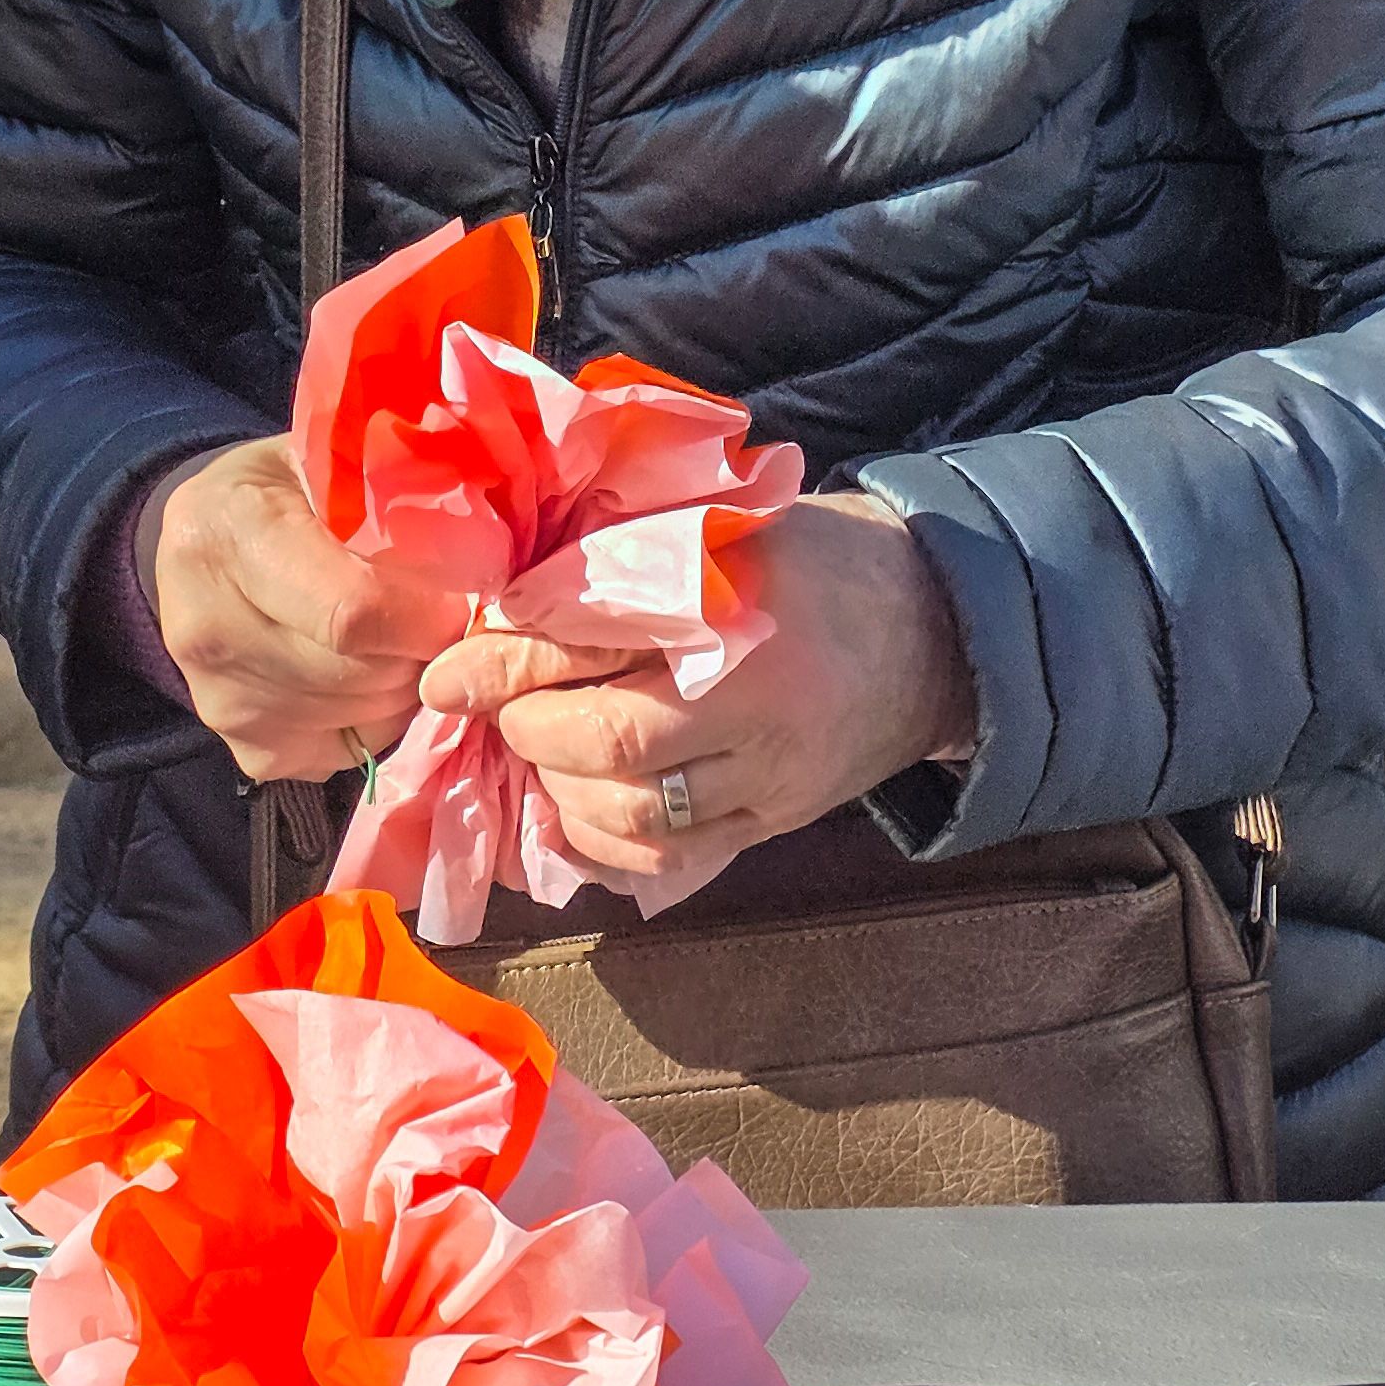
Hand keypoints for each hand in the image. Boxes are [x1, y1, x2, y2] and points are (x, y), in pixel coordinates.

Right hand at [140, 438, 469, 783]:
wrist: (204, 539)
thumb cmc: (285, 489)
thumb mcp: (331, 461)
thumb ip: (396, 494)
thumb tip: (484, 554)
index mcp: (231, 534)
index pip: (353, 612)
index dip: (425, 616)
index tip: (460, 600)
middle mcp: (207, 626)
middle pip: (363, 672)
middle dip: (421, 651)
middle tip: (436, 618)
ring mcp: (219, 699)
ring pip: (364, 714)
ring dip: (404, 683)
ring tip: (398, 637)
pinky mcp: (243, 748)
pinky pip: (350, 752)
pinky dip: (379, 718)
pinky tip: (366, 672)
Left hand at [417, 491, 975, 913]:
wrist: (934, 631)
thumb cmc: (811, 561)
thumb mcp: (726, 527)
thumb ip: (622, 554)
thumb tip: (501, 600)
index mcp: (741, 612)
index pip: (595, 644)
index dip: (505, 662)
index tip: (450, 672)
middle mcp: (758, 708)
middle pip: (609, 746)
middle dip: (530, 732)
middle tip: (498, 711)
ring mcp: (768, 780)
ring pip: (633, 818)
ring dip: (560, 791)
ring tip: (539, 752)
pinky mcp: (772, 825)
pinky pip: (668, 858)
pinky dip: (603, 844)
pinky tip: (574, 809)